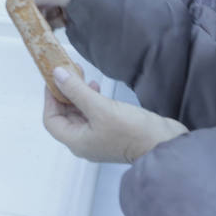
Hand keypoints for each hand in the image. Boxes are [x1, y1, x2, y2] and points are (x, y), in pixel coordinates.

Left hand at [43, 66, 186, 163]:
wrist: (166, 144)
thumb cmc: (133, 131)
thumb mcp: (101, 108)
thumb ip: (77, 90)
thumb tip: (57, 74)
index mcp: (76, 141)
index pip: (51, 119)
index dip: (50, 98)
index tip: (53, 78)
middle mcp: (84, 142)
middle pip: (64, 115)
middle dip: (64, 92)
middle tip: (68, 71)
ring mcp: (98, 137)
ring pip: (79, 113)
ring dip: (77, 94)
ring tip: (82, 76)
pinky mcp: (111, 131)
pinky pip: (93, 114)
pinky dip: (90, 99)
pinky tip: (96, 87)